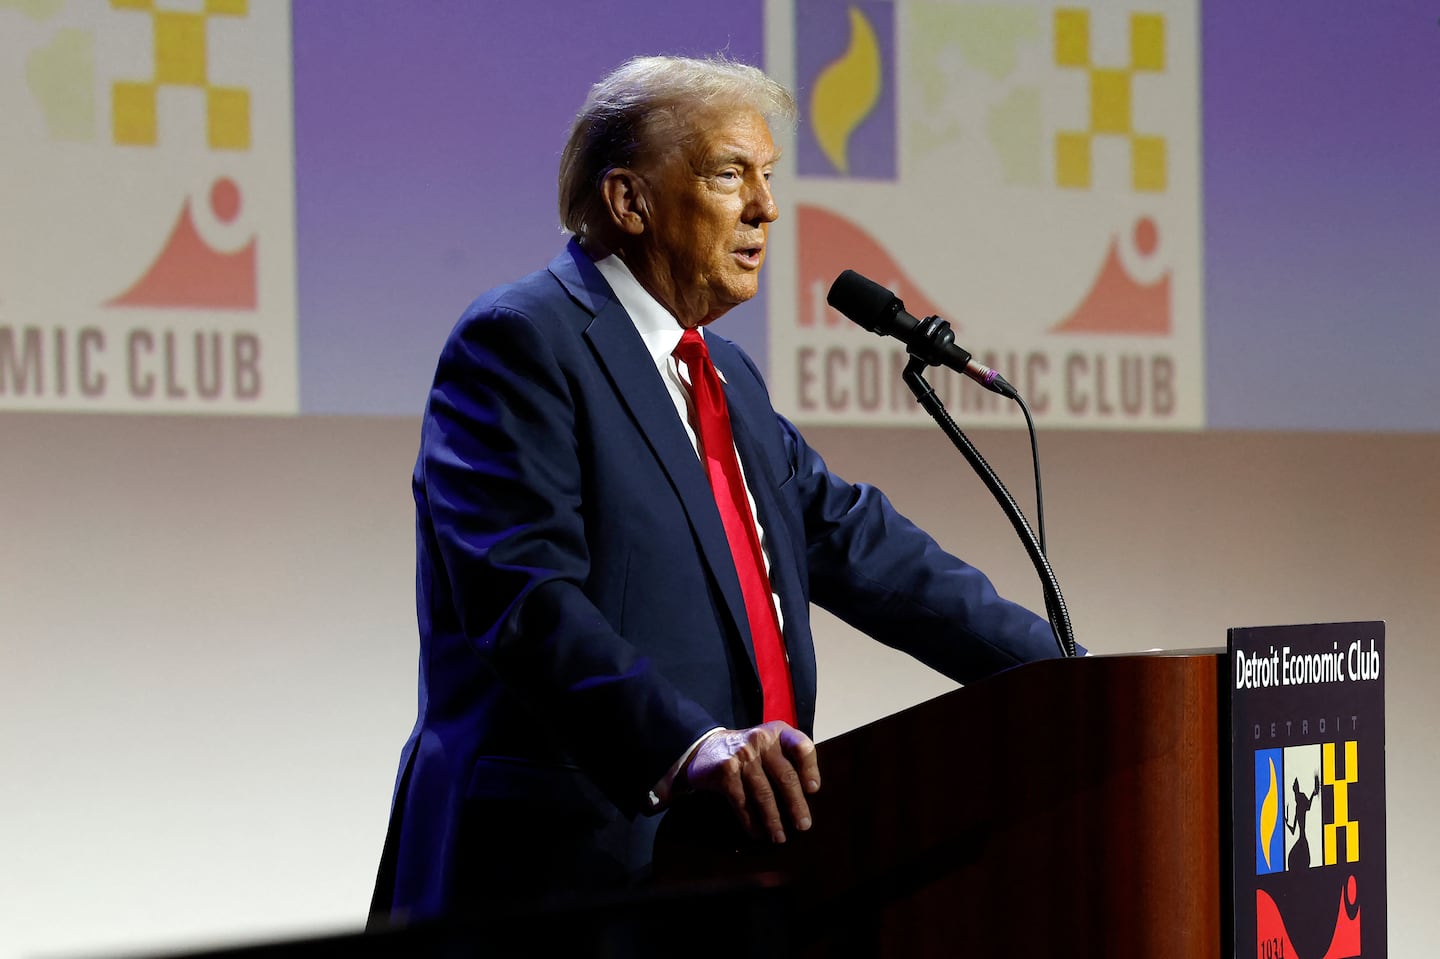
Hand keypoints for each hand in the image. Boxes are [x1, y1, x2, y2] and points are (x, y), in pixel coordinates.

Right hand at [682, 722, 820, 843]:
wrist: (706, 747)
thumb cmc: (749, 752)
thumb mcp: (770, 745)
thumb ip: (789, 760)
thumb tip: (809, 798)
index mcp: (778, 732)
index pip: (801, 747)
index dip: (810, 769)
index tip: (813, 791)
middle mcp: (761, 740)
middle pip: (785, 776)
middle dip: (796, 805)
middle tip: (803, 825)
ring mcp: (742, 755)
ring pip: (764, 793)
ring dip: (773, 820)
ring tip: (780, 837)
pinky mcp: (726, 771)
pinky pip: (742, 802)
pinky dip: (751, 821)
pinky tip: (758, 833)